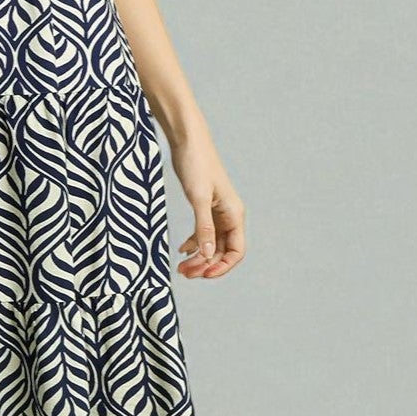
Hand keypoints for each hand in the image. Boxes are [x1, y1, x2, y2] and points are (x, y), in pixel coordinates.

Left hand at [167, 128, 245, 279]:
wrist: (187, 140)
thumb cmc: (196, 164)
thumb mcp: (198, 198)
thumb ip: (203, 227)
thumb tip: (206, 255)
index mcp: (234, 214)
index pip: (236, 251)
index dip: (222, 266)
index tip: (203, 275)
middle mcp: (229, 216)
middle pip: (221, 251)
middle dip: (205, 264)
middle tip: (184, 273)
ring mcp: (216, 212)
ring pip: (211, 244)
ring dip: (198, 257)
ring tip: (180, 267)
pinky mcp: (204, 206)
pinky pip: (203, 232)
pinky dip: (193, 243)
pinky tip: (181, 249)